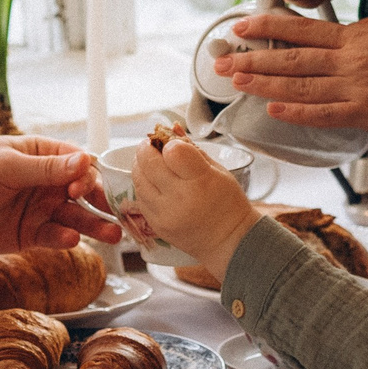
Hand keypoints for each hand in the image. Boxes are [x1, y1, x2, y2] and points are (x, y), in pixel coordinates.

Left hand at [0, 135, 122, 252]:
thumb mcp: (6, 166)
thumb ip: (46, 168)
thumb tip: (83, 160)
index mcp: (43, 155)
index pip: (78, 162)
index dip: (86, 174)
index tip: (78, 187)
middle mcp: (48, 183)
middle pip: (85, 192)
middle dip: (102, 202)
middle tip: (113, 213)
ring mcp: (43, 209)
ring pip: (77, 218)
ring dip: (96, 226)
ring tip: (114, 236)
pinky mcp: (33, 234)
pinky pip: (56, 238)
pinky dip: (65, 240)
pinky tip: (70, 240)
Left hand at [132, 139, 260, 280]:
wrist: (228, 241)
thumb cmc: (227, 202)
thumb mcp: (217, 170)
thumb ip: (192, 149)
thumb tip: (171, 127)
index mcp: (200, 182)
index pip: (172, 152)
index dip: (168, 143)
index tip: (172, 145)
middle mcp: (180, 199)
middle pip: (148, 163)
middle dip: (146, 149)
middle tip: (151, 145)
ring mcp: (165, 214)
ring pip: (138, 180)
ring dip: (140, 166)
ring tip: (151, 162)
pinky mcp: (156, 225)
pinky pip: (139, 198)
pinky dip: (143, 186)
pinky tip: (153, 183)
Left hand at [216, 15, 367, 132]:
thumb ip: (367, 34)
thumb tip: (348, 36)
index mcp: (358, 35)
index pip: (303, 29)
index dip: (268, 26)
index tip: (242, 25)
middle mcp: (350, 59)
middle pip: (292, 56)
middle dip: (253, 56)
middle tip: (222, 57)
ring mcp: (356, 87)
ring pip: (300, 84)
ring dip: (264, 82)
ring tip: (235, 80)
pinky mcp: (367, 113)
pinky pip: (323, 113)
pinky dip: (296, 111)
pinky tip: (273, 108)